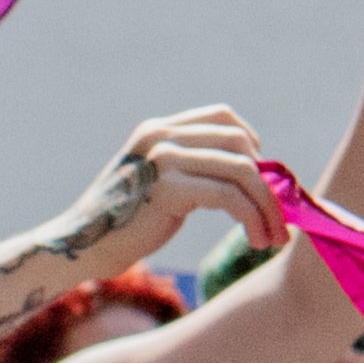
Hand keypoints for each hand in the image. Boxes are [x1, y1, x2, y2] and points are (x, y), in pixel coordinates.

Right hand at [66, 106, 279, 270]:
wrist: (85, 245)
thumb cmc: (128, 221)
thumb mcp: (162, 180)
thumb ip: (195, 166)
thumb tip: (256, 171)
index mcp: (159, 129)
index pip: (223, 117)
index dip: (252, 143)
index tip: (261, 177)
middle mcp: (161, 136)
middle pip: (241, 144)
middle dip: (268, 182)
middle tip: (278, 216)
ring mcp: (164, 159)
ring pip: (242, 171)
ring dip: (267, 206)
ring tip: (272, 236)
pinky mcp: (168, 188)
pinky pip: (229, 196)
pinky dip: (251, 218)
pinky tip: (254, 238)